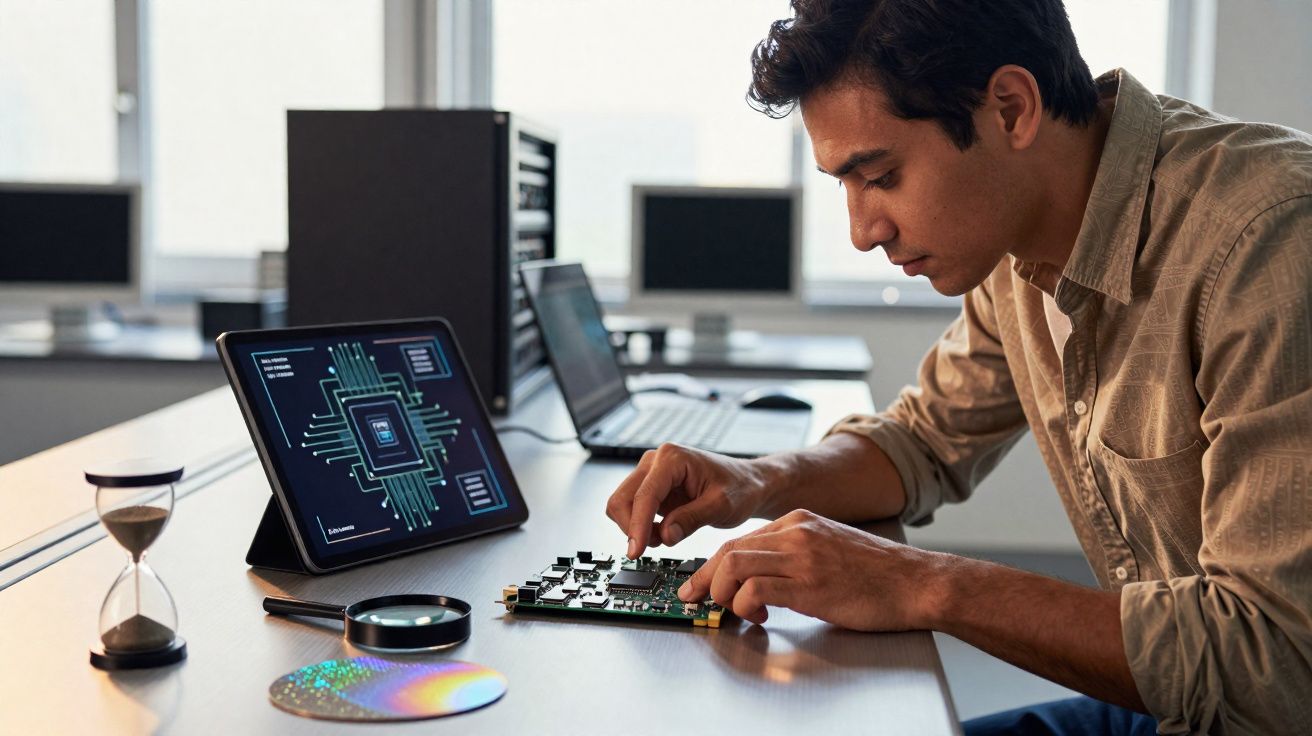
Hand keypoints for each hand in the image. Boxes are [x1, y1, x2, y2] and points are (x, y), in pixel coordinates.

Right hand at [606, 443, 783, 559]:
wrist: (748, 484)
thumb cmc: (740, 488)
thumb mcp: (722, 506)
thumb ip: (692, 519)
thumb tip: (665, 536)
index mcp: (672, 458)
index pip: (645, 495)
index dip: (637, 526)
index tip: (636, 552)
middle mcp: (655, 461)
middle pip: (622, 498)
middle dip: (632, 528)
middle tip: (653, 548)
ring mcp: (650, 473)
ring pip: (622, 505)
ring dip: (637, 528)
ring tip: (666, 537)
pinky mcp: (651, 488)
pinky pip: (633, 510)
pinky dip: (642, 527)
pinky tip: (665, 532)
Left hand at [677, 509, 945, 629]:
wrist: (917, 582)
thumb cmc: (879, 574)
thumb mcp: (830, 547)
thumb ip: (796, 554)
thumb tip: (761, 576)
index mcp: (800, 521)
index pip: (740, 539)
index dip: (713, 564)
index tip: (700, 582)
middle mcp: (797, 532)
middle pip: (729, 549)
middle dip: (704, 578)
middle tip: (695, 599)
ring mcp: (803, 556)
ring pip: (735, 564)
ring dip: (722, 592)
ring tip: (733, 611)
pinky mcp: (810, 584)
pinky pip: (756, 589)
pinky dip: (745, 605)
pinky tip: (759, 616)